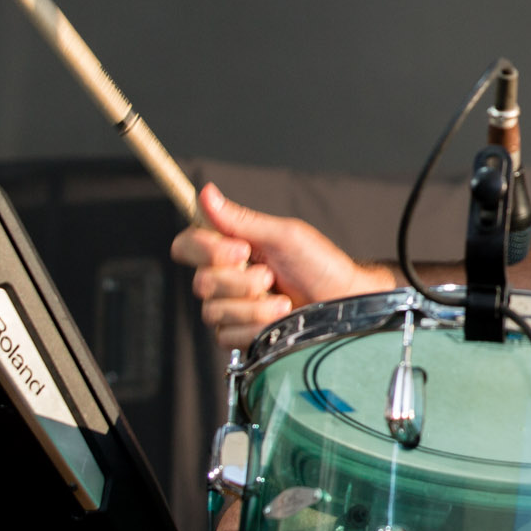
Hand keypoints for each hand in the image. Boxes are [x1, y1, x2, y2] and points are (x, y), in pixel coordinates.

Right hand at [170, 183, 395, 351]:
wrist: (343, 303)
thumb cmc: (320, 265)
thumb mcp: (284, 236)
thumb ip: (242, 220)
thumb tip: (207, 194)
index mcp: (230, 248)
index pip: (187, 246)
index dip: (205, 250)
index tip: (241, 250)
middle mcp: (225, 278)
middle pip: (201, 283)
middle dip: (241, 282)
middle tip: (271, 276)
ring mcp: (231, 308)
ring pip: (213, 312)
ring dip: (253, 307)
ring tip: (282, 300)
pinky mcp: (240, 335)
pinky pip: (226, 336)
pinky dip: (255, 328)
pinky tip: (277, 320)